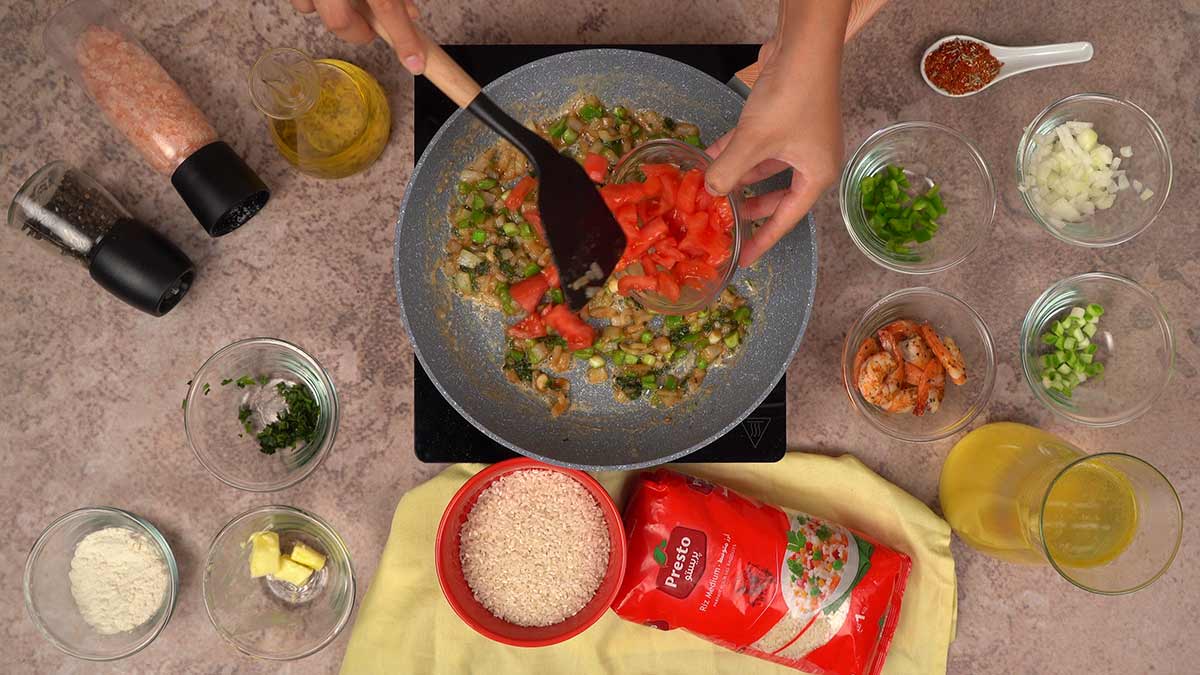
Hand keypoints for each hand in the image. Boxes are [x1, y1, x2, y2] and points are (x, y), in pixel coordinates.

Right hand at [289, 0, 427, 73]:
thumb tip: (412, 13)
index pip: (387, 8)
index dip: (404, 38)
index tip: (415, 63)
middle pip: (339, 21)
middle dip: (357, 32)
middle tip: (370, 31)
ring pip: (308, 7)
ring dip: (330, 14)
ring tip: (347, 5)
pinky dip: (312, 1)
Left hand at [704, 0, 851, 266]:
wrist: (804, 47)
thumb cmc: (790, 98)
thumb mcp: (754, 142)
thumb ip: (729, 171)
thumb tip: (709, 192)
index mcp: (817, 175)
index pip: (787, 219)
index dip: (763, 240)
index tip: (744, 259)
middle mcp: (812, 161)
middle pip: (778, 196)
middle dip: (749, 207)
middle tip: (724, 223)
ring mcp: (799, 139)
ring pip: (764, 169)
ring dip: (738, 178)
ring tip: (711, 192)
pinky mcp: (785, 119)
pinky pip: (758, 146)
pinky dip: (736, 153)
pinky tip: (709, 157)